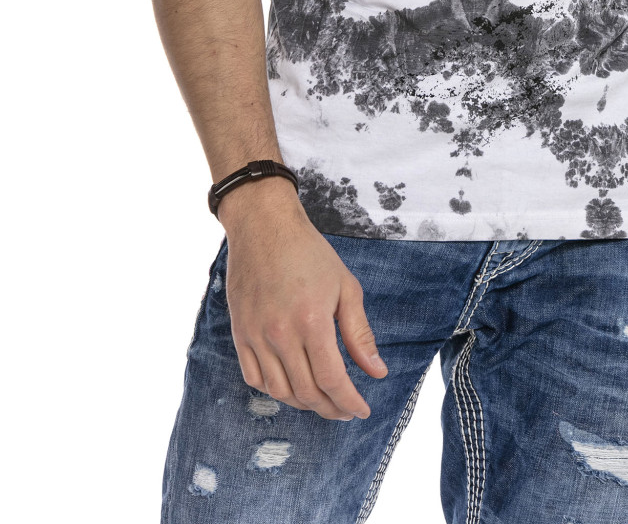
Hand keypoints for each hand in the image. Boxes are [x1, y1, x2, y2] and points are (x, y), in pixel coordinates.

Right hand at [220, 182, 387, 420]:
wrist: (264, 227)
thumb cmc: (309, 253)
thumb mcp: (345, 287)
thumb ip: (359, 334)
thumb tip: (377, 372)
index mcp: (311, 321)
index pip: (332, 380)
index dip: (349, 402)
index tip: (362, 411)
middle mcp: (280, 334)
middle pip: (307, 392)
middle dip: (330, 408)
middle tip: (345, 410)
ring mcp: (255, 336)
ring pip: (280, 391)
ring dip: (303, 404)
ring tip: (322, 401)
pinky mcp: (239, 334)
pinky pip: (254, 379)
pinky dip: (274, 391)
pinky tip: (291, 387)